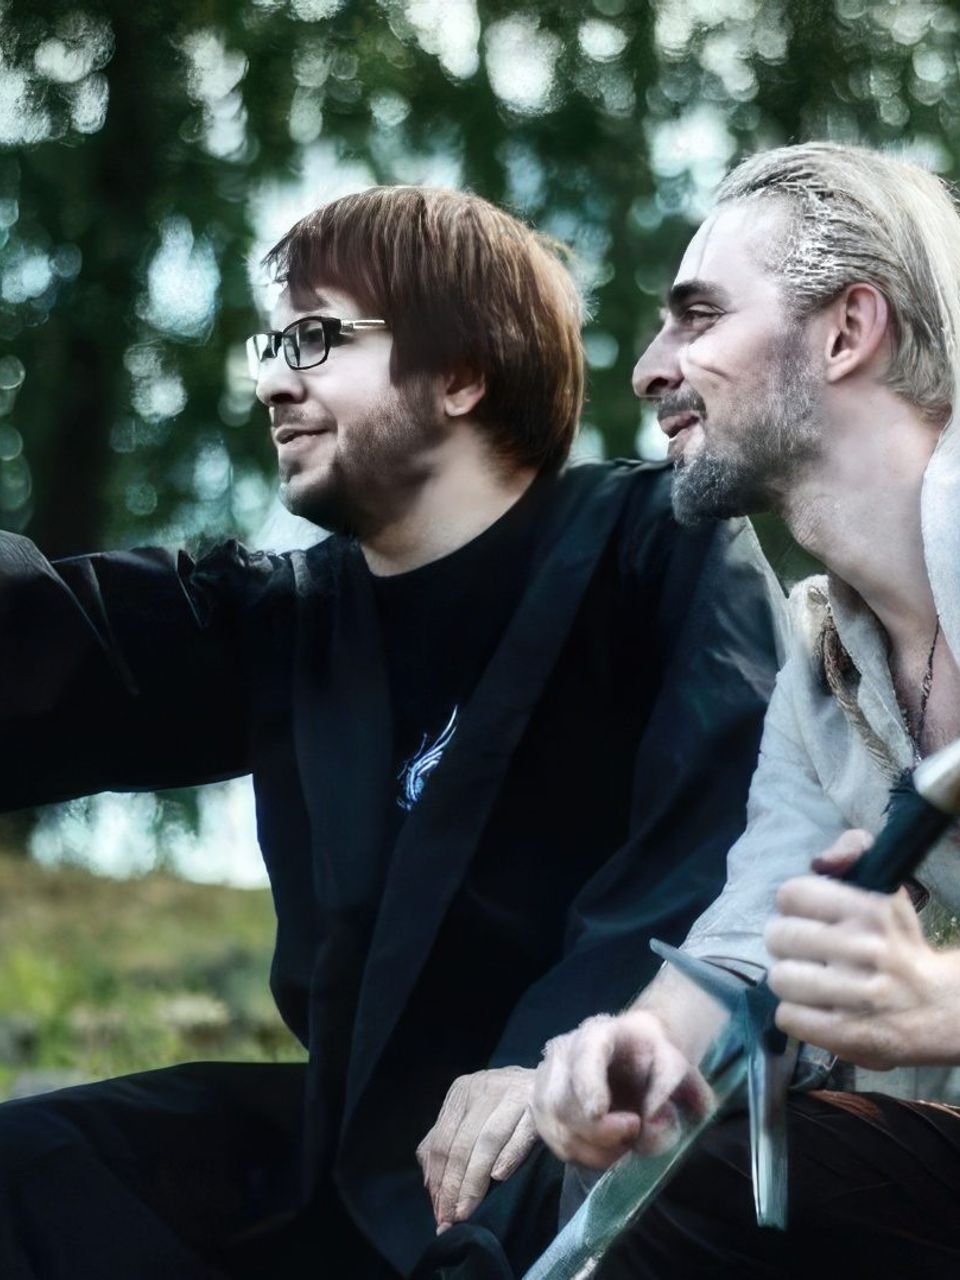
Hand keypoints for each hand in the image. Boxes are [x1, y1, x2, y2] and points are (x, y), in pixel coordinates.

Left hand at [417, 1066, 537, 1232]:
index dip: (438, 1179)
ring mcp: (511, 1093)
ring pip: (487, 1141)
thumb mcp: (472, 1117)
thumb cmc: (506, 1108)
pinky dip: (510, 1154)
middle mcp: (484, 1088)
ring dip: (474, 1180)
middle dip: (453, 1186)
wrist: (553, 1082)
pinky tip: (500, 1176)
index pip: (442, 1141)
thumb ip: (447, 1143)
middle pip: (462, 1143)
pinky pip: (521, 1133)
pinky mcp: (538, 1103)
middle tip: (450, 1220)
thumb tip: (430, 1184)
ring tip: (466, 1210)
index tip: (438, 1213)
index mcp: (462, 1091)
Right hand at [532, 1010, 713, 1169]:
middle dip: (598, 1132)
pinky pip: (557, 1143)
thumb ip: (669, 1084)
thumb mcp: (673, 1062)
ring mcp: (546, 1081)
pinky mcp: (543, 1109)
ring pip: (557, 1129)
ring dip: (595, 1150)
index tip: (599, 1112)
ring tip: (625, 1144)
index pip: (584, 1056)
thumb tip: (651, 1120)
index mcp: (596, 1033)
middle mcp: (562, 1053)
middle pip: (562, 1102)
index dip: (587, 1085)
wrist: (633, 1053)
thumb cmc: (651, 1056)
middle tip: (633, 1133)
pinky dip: (585, 1155)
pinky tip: (608, 1148)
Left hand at [766, 847, 959, 1068]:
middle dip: (788, 944)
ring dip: (791, 981)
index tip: (809, 917)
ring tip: (813, 983)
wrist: (943, 1008)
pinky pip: (786, 1016)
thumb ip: (853, 852)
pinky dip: (796, 1014)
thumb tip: (821, 860)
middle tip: (809, 953)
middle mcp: (863, 949)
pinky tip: (818, 1010)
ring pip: (779, 978)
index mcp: (871, 910)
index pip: (792, 894)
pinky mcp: (846, 1035)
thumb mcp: (886, 890)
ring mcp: (855, 996)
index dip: (794, 906)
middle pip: (778, 937)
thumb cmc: (901, 944)